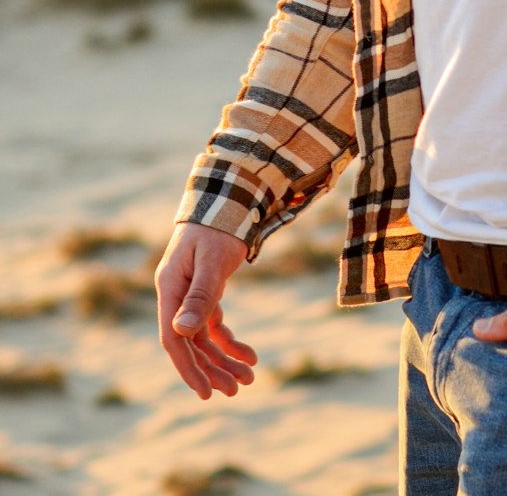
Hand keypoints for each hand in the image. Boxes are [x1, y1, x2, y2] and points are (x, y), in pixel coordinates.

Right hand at [155, 221, 255, 398]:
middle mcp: (176, 294)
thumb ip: (199, 296)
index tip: (205, 393)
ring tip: (249, 377)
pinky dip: (229, 340)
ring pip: (203, 337)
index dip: (188, 368)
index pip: (173, 338)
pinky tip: (249, 355)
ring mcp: (189, 294)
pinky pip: (214, 324)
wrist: (227, 199)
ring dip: (223, 359)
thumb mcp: (212, 261)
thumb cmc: (218, 227)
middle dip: (212, 369)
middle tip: (237, 389)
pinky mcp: (205, 291)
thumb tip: (181, 333)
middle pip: (189, 343)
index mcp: (170, 287)